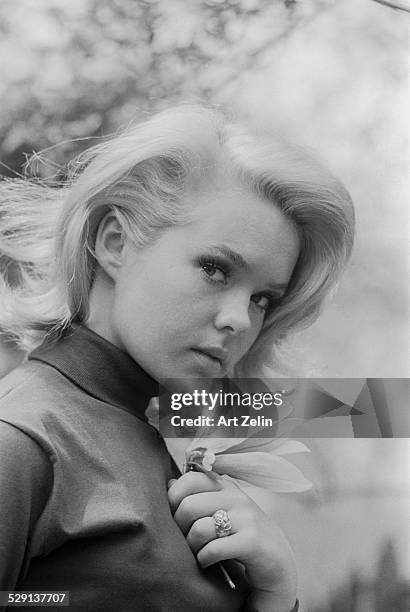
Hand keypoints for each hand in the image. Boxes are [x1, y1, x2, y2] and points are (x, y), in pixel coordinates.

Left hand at [168, 470, 296, 611]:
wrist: (279, 564)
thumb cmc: (242, 537)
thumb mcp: (221, 512)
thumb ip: (198, 497)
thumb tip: (169, 484)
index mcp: (227, 487)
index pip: (190, 479)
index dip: (174, 499)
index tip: (175, 516)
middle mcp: (237, 498)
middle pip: (189, 505)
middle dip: (179, 527)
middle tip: (185, 540)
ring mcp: (247, 518)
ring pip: (199, 528)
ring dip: (191, 547)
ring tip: (197, 553)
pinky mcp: (252, 541)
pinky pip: (214, 549)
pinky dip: (204, 559)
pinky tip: (207, 562)